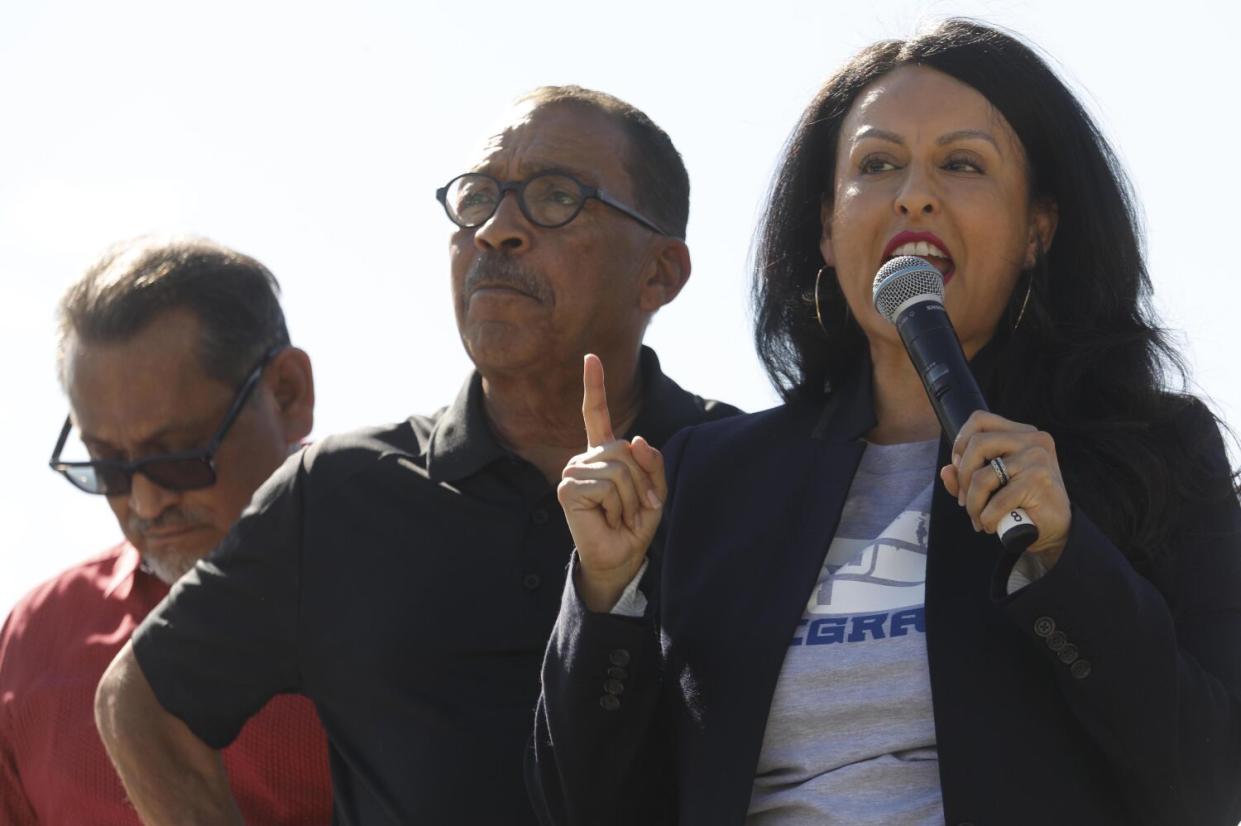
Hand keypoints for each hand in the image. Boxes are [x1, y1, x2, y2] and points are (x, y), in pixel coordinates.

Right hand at [558, 354, 666, 610]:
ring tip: (621, 515)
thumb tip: (637, 438)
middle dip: (642, 480)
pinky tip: (608, 517)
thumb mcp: (655, 490)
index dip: (594, 386)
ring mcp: (573, 471)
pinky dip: (618, 503)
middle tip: (637, 507)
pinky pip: (607, 482)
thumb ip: (652, 461)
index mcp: (603, 453)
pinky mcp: (568, 488)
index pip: (596, 414)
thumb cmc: (635, 524)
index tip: (591, 358)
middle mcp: (585, 458)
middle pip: (625, 448)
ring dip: (632, 496)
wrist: (620, 557)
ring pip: (619, 466)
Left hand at [939, 410, 1070, 566]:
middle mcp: (1033, 439)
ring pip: (982, 476)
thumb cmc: (1021, 502)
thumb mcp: (991, 486)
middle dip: (963, 477)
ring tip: (977, 518)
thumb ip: (966, 476)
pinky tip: (990, 525)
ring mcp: (1037, 458)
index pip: (980, 419)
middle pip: (976, 444)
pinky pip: (996, 501)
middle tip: (964, 500)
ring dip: (972, 504)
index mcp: (1022, 433)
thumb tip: (946, 470)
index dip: (960, 442)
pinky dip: (987, 518)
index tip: (959, 467)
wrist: (1056, 528)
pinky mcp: (1039, 480)